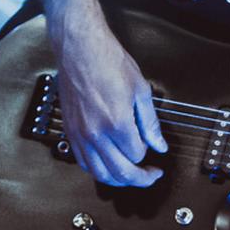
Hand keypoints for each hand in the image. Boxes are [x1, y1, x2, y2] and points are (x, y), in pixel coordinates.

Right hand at [51, 0, 166, 185]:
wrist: (80, 49)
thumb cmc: (109, 62)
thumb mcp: (141, 90)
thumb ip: (150, 123)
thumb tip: (159, 145)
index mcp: (117, 122)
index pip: (137, 155)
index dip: (149, 156)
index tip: (157, 155)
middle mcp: (95, 133)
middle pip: (119, 172)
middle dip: (139, 179)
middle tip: (150, 176)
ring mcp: (79, 134)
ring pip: (98, 173)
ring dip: (117, 180)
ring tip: (131, 175)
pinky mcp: (69, 131)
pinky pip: (82, 162)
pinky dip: (97, 169)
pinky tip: (108, 164)